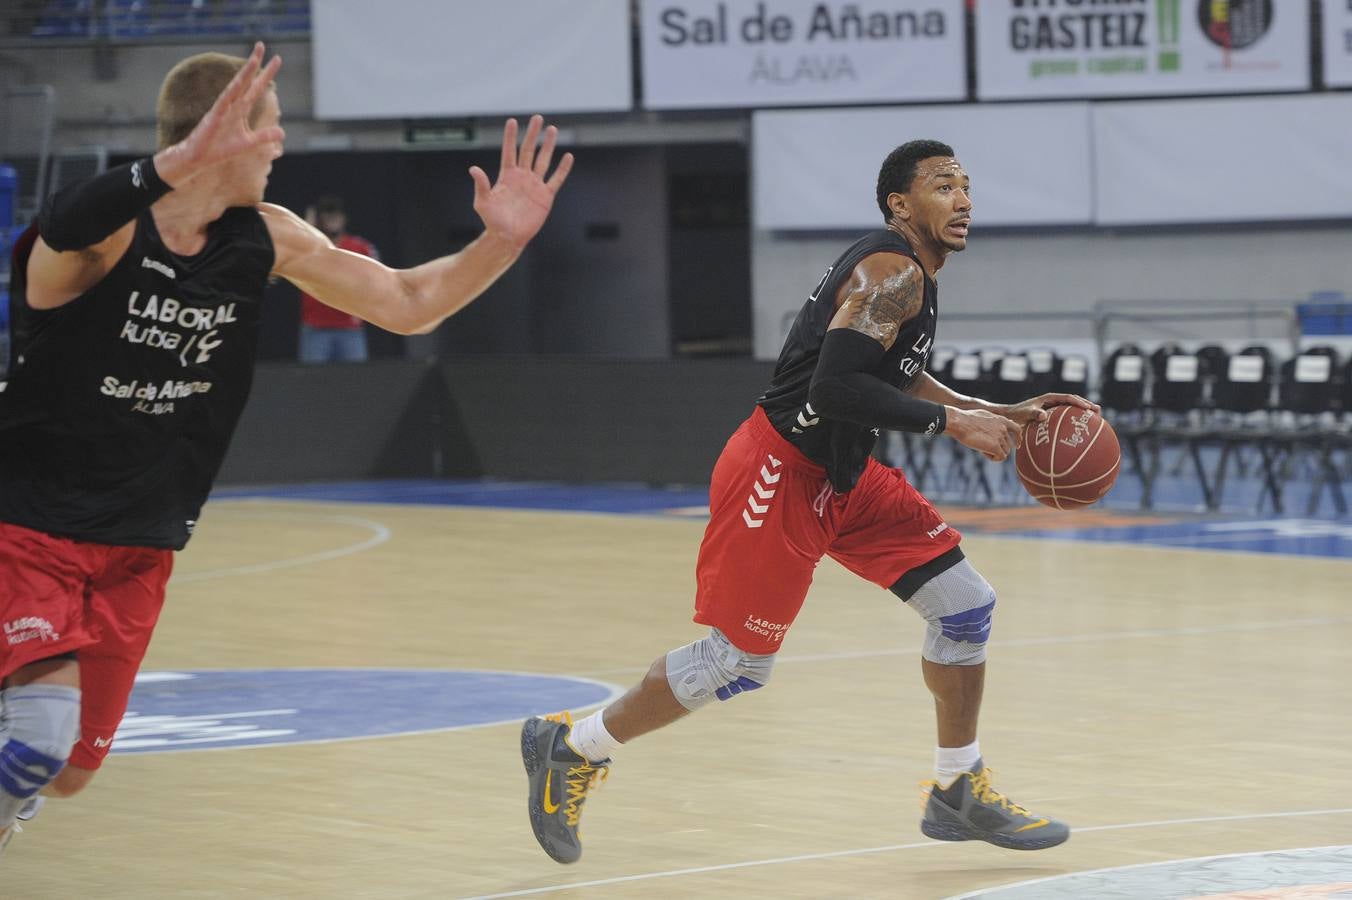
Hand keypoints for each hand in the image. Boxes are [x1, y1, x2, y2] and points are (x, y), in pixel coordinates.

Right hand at [155, 42, 284, 185]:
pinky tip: (238, 81)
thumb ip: (264, 137)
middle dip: (256, 64)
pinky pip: (224, 101)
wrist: (199, 157)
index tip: (276, 59)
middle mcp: (233, 104)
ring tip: (255, 58)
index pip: (257, 88)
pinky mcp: (214, 116)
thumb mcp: (249, 143)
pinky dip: (232, 91)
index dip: (266, 75)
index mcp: (241, 109)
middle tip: (262, 45)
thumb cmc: (220, 148)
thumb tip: (282, 132)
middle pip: (248, 81)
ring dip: (246, 72)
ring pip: (237, 86)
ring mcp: (223, 108)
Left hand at [470, 115, 573, 250]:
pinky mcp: (546, 196)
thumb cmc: (492, 221)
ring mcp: (534, 185)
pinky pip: (556, 179)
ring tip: (552, 129)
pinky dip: (562, 169)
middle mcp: (522, 177)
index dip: (510, 137)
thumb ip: (481, 185)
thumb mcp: (483, 202)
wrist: (508, 237)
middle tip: (537, 118)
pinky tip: (568, 156)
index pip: (509, 151)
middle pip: (528, 150)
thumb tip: (473, 169)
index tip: (512, 121)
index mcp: (507, 176)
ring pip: (543, 160)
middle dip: (532, 134)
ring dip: (548, 145)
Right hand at [945, 407, 1020, 461]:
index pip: (1017, 429)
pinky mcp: (995, 446)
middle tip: (983, 446)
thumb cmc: (965, 419)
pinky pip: (1001, 457)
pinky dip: (993, 458)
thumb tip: (994, 423)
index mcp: (1001, 419)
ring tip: (981, 448)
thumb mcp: (983, 415)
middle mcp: (1003, 428)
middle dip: (998, 448)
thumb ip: (992, 420)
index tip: (1017, 445)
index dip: (1018, 438)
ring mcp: (1000, 437)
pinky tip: (983, 453)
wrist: (959, 423)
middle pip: (1008, 445)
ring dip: (994, 453)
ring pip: (1005, 452)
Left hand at [997, 393, 1099, 427]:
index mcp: (1049, 399)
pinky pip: (1065, 420)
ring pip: (1071, 410)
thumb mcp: (1025, 414)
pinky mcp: (1051, 418)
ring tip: (1095, 420)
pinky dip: (1073, 424)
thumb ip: (1033, 414)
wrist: (1009, 417)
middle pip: (1074, 402)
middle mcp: (1053, 402)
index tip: (1088, 408)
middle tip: (1098, 411)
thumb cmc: (1016, 415)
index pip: (1068, 398)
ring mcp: (1053, 409)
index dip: (1079, 402)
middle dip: (1086, 406)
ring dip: (1082, 414)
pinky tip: (1079, 434)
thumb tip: (1043, 416)